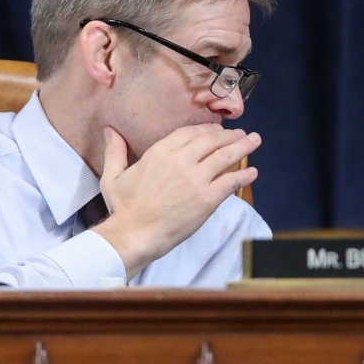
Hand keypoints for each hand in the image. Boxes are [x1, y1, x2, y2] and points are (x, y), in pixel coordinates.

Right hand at [92, 123, 260, 278]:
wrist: (134, 234)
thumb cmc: (123, 208)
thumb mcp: (113, 176)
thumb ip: (115, 151)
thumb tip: (110, 130)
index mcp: (160, 152)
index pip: (191, 132)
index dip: (208, 129)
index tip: (217, 130)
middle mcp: (181, 160)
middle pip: (212, 140)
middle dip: (230, 135)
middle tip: (242, 134)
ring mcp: (196, 179)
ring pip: (225, 156)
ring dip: (243, 147)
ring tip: (254, 142)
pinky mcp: (207, 198)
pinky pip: (231, 181)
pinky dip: (244, 175)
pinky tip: (252, 172)